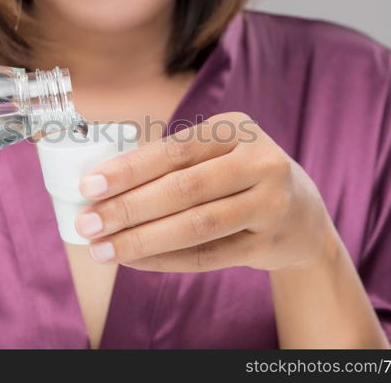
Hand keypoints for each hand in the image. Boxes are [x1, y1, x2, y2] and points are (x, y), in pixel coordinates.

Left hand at [76, 112, 336, 271]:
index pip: (174, 149)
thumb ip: (172, 163)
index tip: (89, 186)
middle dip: (128, 208)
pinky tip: (134, 261)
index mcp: (237, 129)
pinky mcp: (269, 244)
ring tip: (102, 249)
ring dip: (142, 240)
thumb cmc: (240, 176)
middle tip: (88, 222)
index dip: (129, 169)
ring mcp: (270, 204)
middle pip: (184, 189)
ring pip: (195, 226)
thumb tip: (103, 187)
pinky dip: (165, 260)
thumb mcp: (218, 153)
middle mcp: (260, 162)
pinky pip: (208, 256)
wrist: (302, 213)